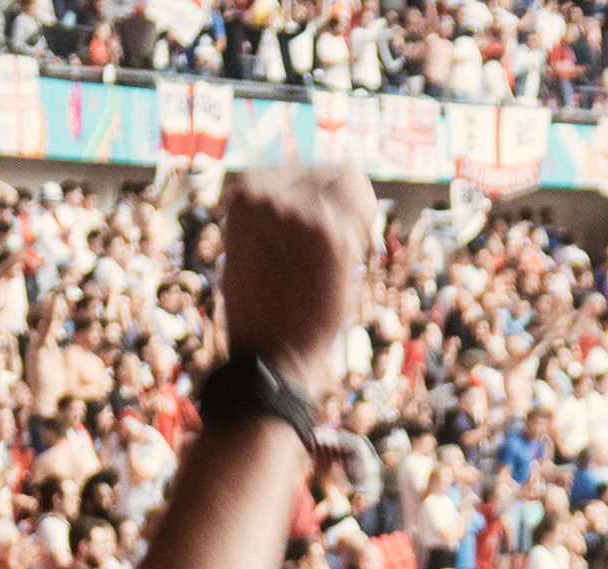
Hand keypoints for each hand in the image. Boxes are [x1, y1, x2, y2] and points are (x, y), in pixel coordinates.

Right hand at [221, 169, 378, 403]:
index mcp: (244, 193)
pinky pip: (362, 223)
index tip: (313, 240)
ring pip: (353, 195)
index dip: (322, 203)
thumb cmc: (262, 312)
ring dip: (351, 229)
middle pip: (334, 174)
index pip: (305, 171)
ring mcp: (297, 210)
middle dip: (341, 213)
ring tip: (328, 268)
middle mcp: (266, 194)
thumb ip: (270, 214)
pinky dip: (359, 249)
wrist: (270, 357)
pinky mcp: (327, 232)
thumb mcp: (250, 247)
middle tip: (330, 257)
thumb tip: (294, 192)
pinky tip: (337, 275)